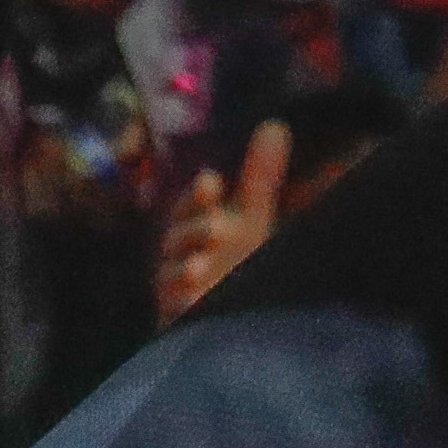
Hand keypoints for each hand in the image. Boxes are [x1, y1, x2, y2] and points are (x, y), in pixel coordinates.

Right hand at [155, 118, 291, 322]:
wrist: (227, 321)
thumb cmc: (236, 261)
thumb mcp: (252, 219)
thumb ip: (260, 177)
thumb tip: (274, 125)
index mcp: (199, 221)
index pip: (192, 202)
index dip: (198, 194)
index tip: (211, 185)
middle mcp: (183, 249)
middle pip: (181, 233)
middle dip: (195, 229)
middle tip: (214, 228)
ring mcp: (175, 282)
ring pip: (174, 269)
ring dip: (187, 265)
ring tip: (200, 266)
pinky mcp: (174, 314)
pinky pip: (174, 303)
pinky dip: (183, 300)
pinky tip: (193, 297)